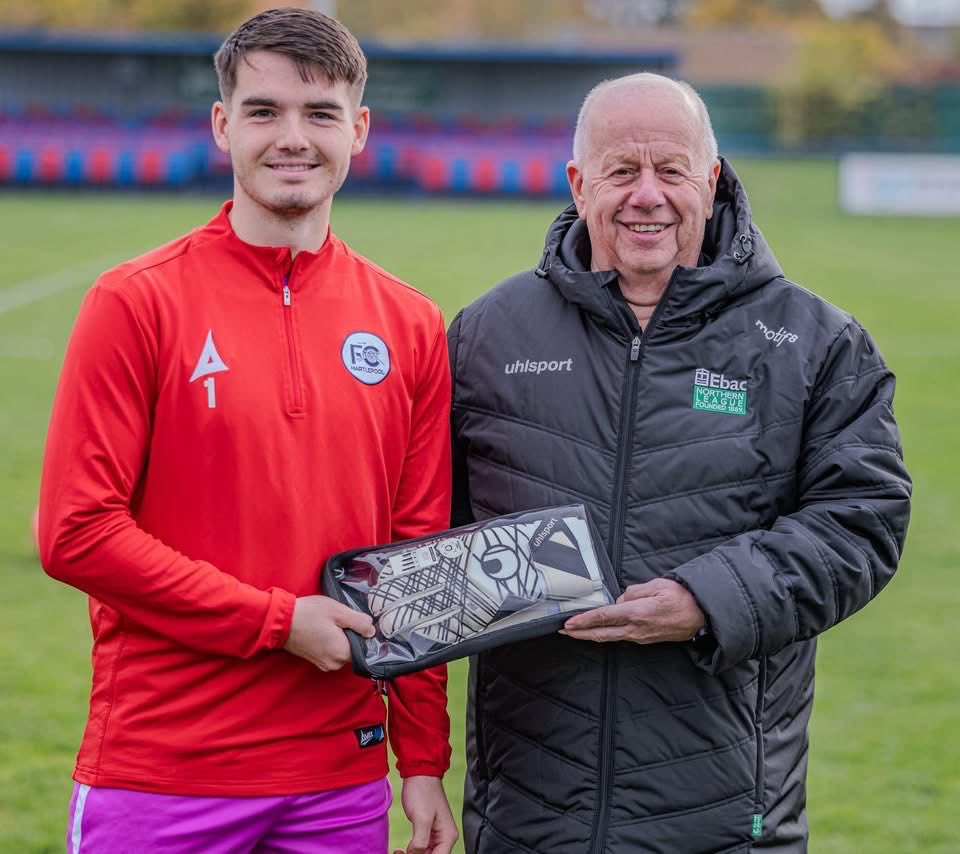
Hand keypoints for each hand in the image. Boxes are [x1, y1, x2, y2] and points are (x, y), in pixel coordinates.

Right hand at [283, 595, 374, 670]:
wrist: (280, 621)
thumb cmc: (309, 614)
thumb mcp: (338, 612)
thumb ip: (359, 622)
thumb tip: (372, 630)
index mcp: (342, 653)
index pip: (365, 648)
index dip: (365, 634)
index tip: (359, 622)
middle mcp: (334, 664)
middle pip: (354, 650)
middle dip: (352, 635)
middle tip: (343, 619)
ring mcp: (324, 664)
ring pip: (343, 651)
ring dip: (342, 638)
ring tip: (332, 623)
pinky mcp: (316, 661)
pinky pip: (333, 653)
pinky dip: (333, 642)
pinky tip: (325, 629)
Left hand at [393, 775, 457, 853]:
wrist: (419, 773)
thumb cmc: (422, 793)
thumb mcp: (421, 819)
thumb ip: (420, 842)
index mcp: (448, 836)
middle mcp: (445, 838)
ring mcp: (436, 835)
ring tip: (396, 852)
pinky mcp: (427, 831)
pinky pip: (420, 849)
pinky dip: (410, 852)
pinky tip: (398, 850)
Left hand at [560, 578, 703, 643]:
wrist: (702, 616)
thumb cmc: (681, 597)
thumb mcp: (657, 585)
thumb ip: (634, 591)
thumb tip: (620, 598)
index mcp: (637, 613)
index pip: (604, 617)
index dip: (584, 621)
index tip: (568, 624)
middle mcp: (636, 629)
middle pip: (602, 633)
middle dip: (581, 634)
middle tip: (563, 631)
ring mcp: (640, 637)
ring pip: (610, 637)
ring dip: (591, 635)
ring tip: (576, 632)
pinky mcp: (644, 639)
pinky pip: (620, 637)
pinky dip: (605, 634)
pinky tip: (598, 630)